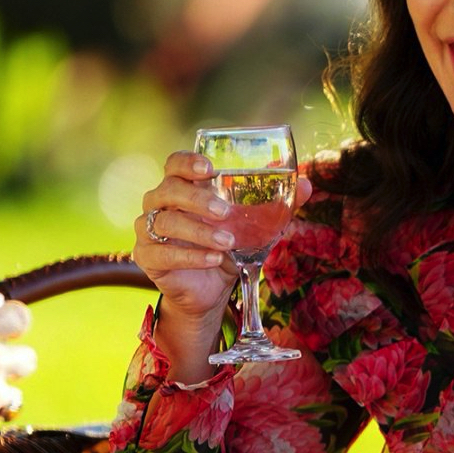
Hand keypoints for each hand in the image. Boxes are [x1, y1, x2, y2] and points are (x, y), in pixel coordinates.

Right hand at [131, 151, 312, 379]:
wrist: (211, 290)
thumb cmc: (229, 247)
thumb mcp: (254, 226)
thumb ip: (276, 205)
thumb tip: (306, 184)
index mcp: (182, 188)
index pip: (173, 163)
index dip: (187, 162)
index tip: (210, 168)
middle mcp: (160, 204)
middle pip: (167, 190)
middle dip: (197, 199)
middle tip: (225, 212)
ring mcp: (148, 230)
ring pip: (164, 223)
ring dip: (198, 231)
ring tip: (228, 242)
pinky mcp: (147, 257)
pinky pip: (161, 253)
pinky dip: (189, 256)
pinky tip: (213, 259)